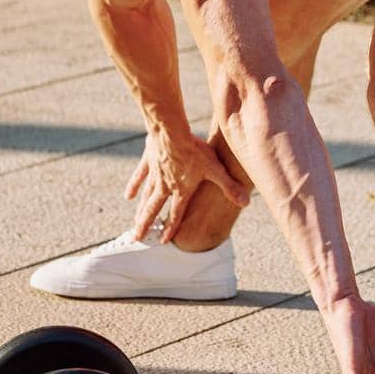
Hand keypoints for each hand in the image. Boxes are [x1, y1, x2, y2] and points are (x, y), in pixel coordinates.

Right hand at [124, 128, 249, 242]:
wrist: (172, 132)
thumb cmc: (195, 150)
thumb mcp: (215, 169)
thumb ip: (229, 186)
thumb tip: (246, 202)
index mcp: (181, 190)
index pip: (175, 213)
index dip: (170, 228)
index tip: (163, 241)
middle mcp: (165, 185)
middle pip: (153, 209)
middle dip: (146, 225)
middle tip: (137, 238)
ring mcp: (155, 174)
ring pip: (146, 197)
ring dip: (140, 210)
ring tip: (135, 223)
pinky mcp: (148, 161)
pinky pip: (139, 177)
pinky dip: (134, 187)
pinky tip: (128, 196)